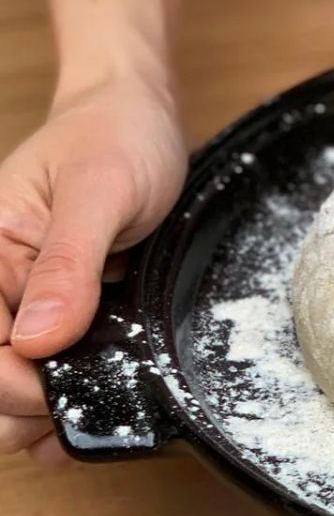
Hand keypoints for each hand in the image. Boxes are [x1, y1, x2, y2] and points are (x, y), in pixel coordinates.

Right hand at [0, 74, 185, 464]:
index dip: (21, 386)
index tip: (70, 390)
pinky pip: (48, 364)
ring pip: (13, 384)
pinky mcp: (57, 305)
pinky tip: (98, 394)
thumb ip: (68, 266)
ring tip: (100, 397)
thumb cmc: (117, 135)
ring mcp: (22, 297)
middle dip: (33, 404)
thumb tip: (37, 342)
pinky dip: (71, 389)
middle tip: (94, 395)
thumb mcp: (99, 192)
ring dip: (52, 403)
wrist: (139, 112)